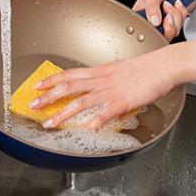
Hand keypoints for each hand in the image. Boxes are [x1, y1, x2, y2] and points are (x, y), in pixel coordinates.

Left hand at [30, 50, 174, 130]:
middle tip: (33, 104)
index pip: (69, 74)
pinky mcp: (123, 101)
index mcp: (100, 72)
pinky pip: (106, 113)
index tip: (38, 85)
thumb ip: (106, 81)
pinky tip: (86, 129)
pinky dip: (95, 121)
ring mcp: (111, 91)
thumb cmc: (144, 68)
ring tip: (50, 123)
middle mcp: (101, 80)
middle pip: (68, 87)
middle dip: (48, 96)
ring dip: (63, 113)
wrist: (162, 65)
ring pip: (81, 102)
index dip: (52, 80)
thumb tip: (98, 91)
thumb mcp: (119, 71)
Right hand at [133, 0, 195, 41]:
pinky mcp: (173, 27)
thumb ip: (152, 7)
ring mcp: (162, 27)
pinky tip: (177, 6)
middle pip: (159, 35)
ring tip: (171, 4)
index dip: (152, 27)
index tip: (158, 19)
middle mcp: (150, 24)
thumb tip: (154, 22)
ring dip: (176, 16)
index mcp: (140, 16)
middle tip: (166, 7)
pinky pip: (179, 28)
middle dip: (167, 21)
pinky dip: (182, 15)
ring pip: (171, 33)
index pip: (143, 30)